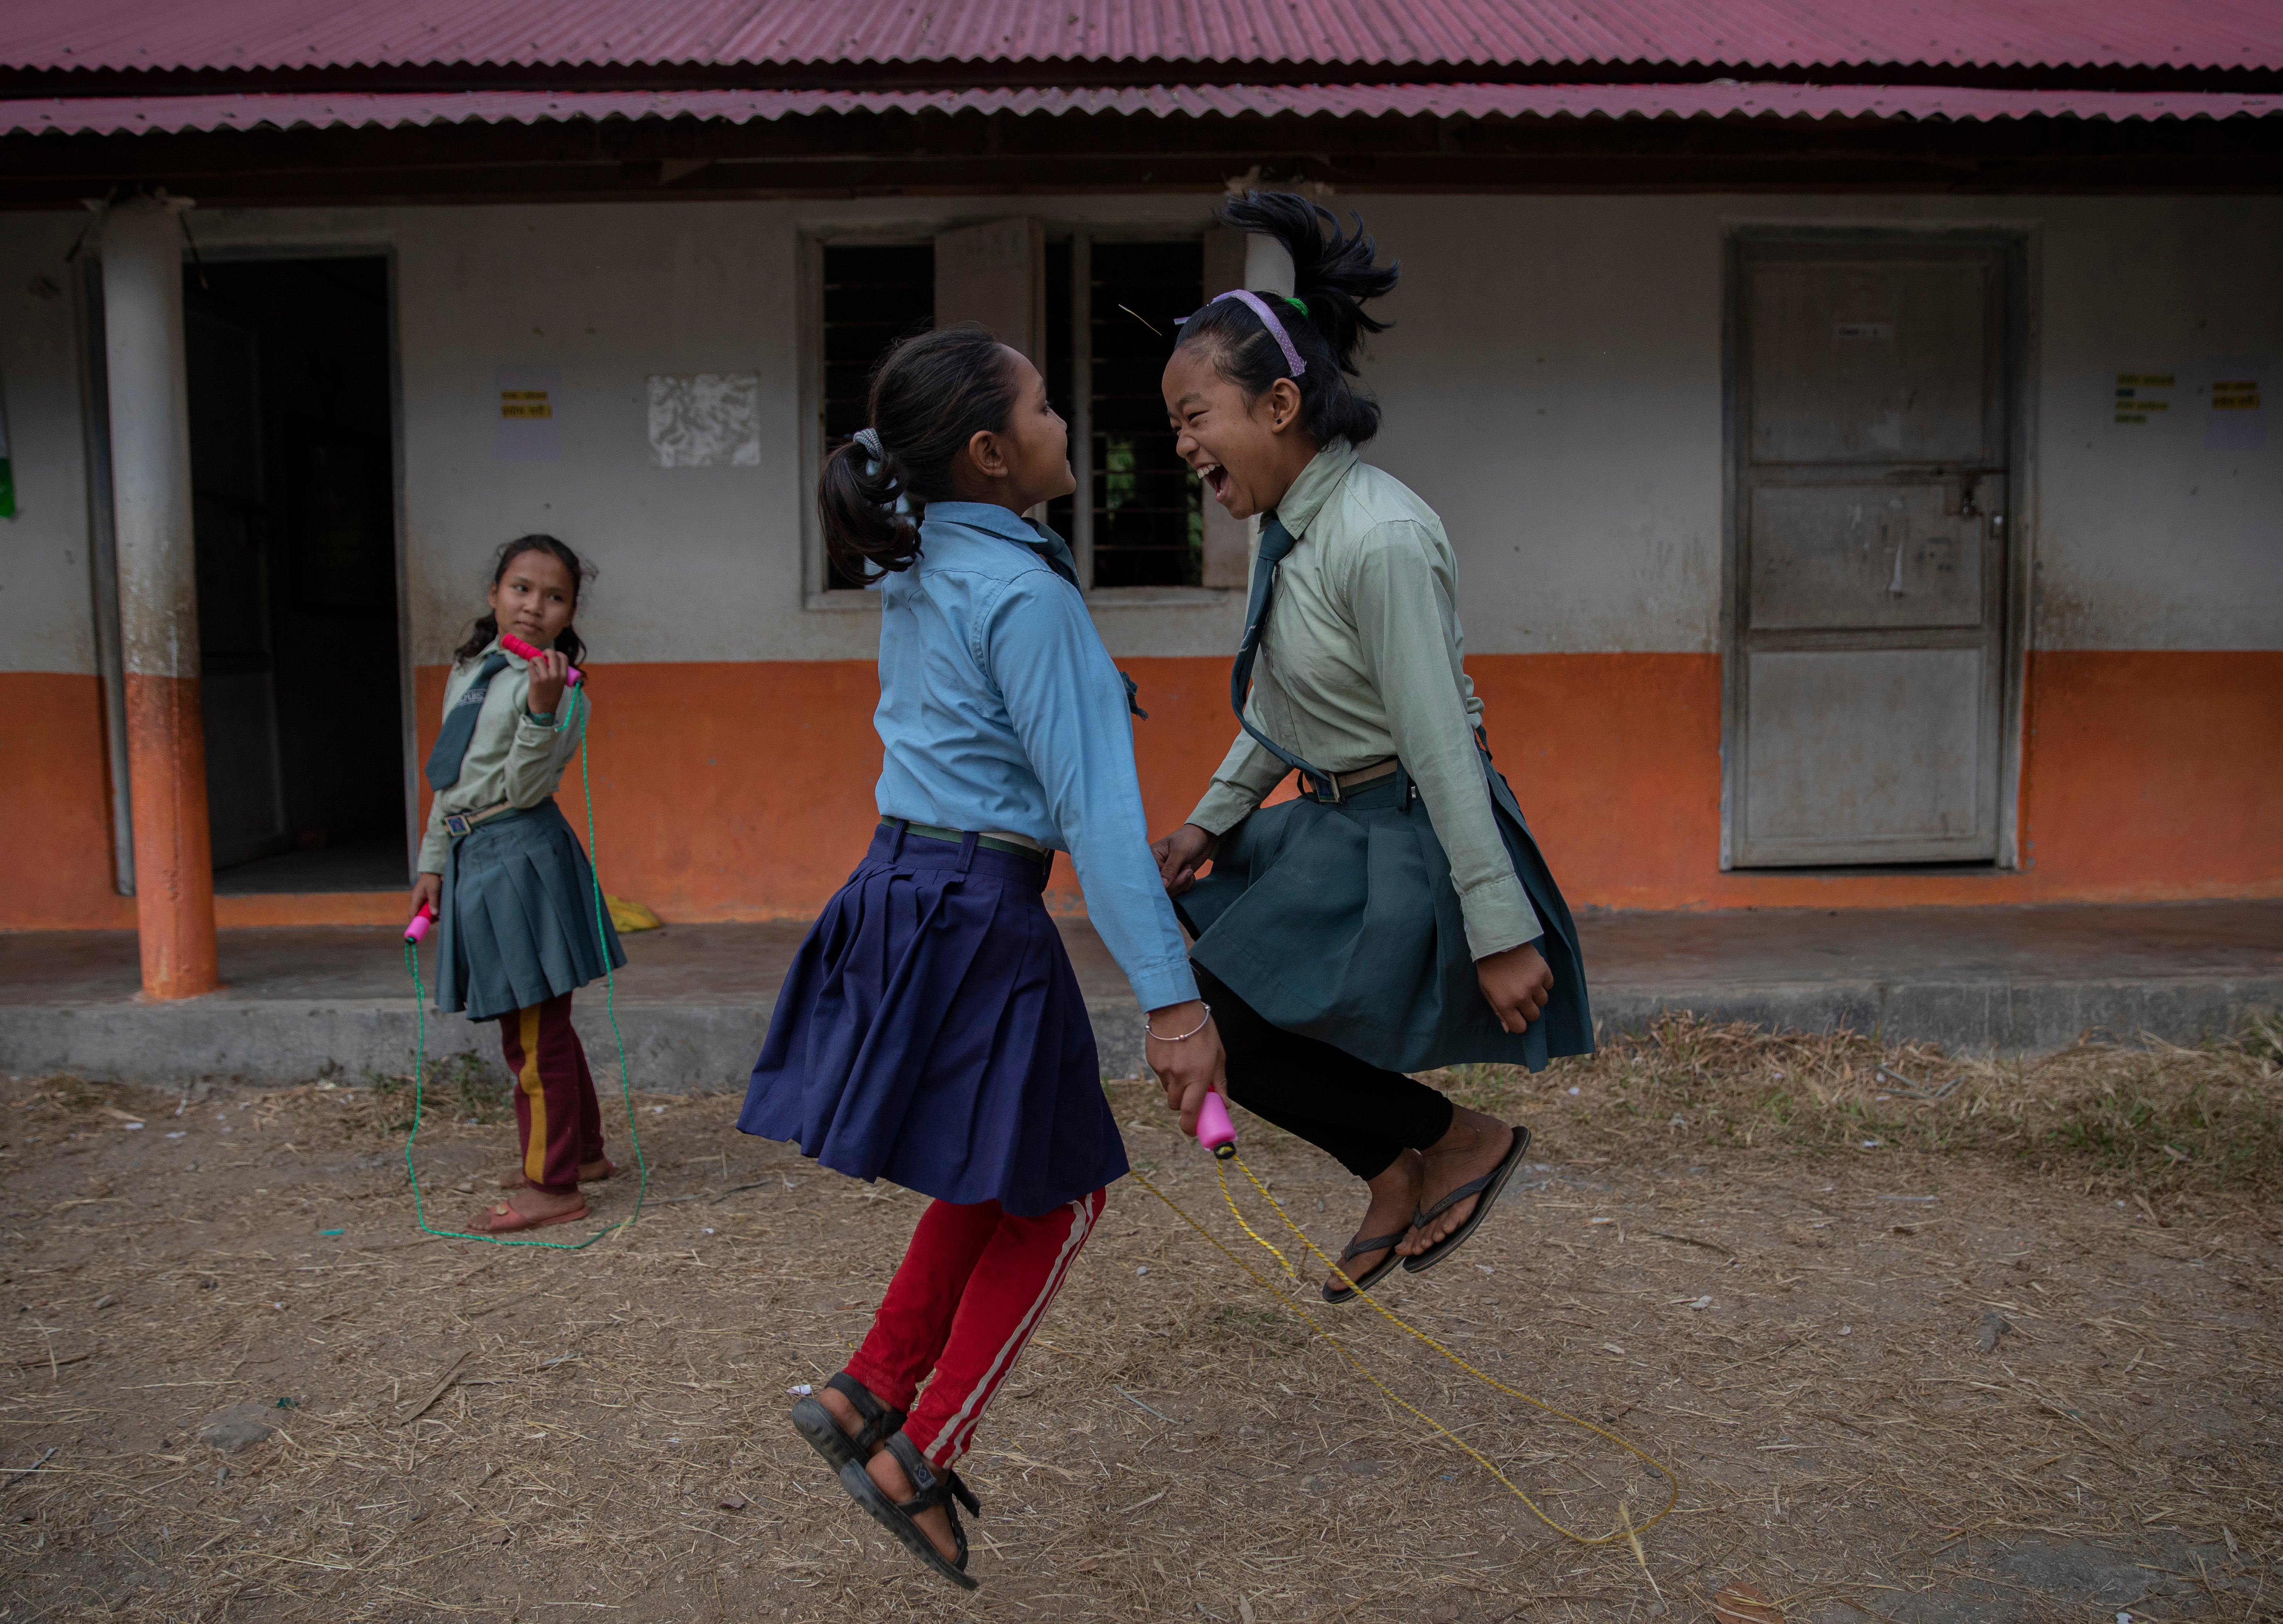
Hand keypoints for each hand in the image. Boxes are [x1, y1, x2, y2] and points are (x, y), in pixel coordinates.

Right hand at [408, 872, 442, 922]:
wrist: (431, 871)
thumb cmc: (431, 880)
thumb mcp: (434, 891)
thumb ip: (434, 903)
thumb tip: (435, 915)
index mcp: (414, 900)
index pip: (412, 915)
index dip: (416, 923)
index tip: (422, 929)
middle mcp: (414, 901)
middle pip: (418, 915)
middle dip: (427, 918)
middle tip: (437, 918)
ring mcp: (418, 900)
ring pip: (423, 912)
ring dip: (430, 913)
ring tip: (439, 912)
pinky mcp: (422, 899)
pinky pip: (425, 907)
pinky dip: (431, 909)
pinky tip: (438, 908)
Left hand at [525, 649, 568, 717]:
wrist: (544, 710)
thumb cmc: (551, 698)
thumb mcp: (560, 685)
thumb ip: (559, 674)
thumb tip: (552, 663)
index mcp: (564, 676)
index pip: (564, 658)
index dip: (557, 653)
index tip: (552, 655)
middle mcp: (556, 675)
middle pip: (552, 655)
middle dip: (546, 651)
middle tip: (542, 655)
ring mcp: (545, 677)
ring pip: (539, 659)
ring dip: (535, 658)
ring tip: (534, 662)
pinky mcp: (535, 680)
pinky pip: (531, 666)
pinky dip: (529, 664)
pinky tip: (530, 667)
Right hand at [1144, 1000, 1227, 1137]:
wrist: (1176, 1007)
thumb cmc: (1203, 1030)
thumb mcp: (1218, 1055)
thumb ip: (1220, 1082)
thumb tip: (1224, 1103)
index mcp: (1199, 1076)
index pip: (1190, 1111)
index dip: (1190, 1126)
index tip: (1193, 1131)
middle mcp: (1179, 1076)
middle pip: (1176, 1105)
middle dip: (1183, 1104)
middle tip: (1190, 1093)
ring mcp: (1164, 1070)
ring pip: (1167, 1091)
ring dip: (1175, 1087)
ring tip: (1183, 1066)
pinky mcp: (1152, 1062)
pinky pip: (1160, 1076)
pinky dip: (1167, 1073)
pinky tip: (1174, 1056)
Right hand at [1151, 824, 1216, 896]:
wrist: (1204, 837)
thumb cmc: (1189, 838)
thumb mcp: (1179, 852)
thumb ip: (1170, 869)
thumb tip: (1163, 886)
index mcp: (1152, 858)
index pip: (1152, 878)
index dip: (1163, 883)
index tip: (1176, 876)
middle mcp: (1157, 868)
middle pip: (1162, 887)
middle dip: (1177, 883)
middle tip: (1187, 870)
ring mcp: (1168, 875)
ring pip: (1172, 891)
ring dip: (1184, 883)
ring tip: (1189, 869)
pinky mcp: (1177, 879)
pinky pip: (1180, 890)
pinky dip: (1188, 884)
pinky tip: (1190, 872)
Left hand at [1476, 941, 1552, 1034]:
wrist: (1499, 940)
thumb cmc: (1489, 967)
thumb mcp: (1487, 990)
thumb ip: (1498, 1011)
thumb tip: (1508, 1029)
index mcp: (1505, 1003)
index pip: (1520, 1027)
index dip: (1518, 1024)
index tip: (1517, 1017)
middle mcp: (1522, 996)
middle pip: (1534, 1016)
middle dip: (1528, 1010)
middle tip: (1520, 997)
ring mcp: (1534, 984)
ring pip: (1543, 1001)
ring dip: (1536, 996)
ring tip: (1526, 983)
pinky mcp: (1544, 971)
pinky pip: (1549, 985)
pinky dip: (1543, 982)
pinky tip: (1532, 974)